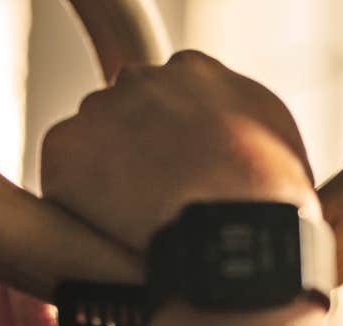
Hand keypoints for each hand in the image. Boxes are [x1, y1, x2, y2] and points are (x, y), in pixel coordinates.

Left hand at [40, 49, 321, 255]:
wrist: (233, 235)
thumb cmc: (273, 204)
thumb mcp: (280, 148)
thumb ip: (243, 132)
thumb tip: (232, 157)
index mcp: (198, 73)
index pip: (170, 96)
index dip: (173, 139)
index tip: (180, 173)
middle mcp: (143, 78)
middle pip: (124, 113)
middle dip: (135, 153)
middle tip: (155, 203)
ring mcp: (98, 110)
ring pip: (91, 146)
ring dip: (105, 180)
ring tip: (136, 228)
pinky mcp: (63, 149)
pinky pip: (63, 179)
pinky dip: (79, 207)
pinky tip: (111, 234)